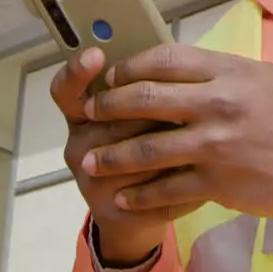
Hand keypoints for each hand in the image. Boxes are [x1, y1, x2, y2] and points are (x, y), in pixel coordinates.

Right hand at [50, 48, 203, 265]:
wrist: (134, 217)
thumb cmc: (146, 149)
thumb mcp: (139, 115)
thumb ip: (145, 90)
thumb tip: (171, 60)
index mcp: (82, 116)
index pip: (66, 89)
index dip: (77, 72)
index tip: (96, 54)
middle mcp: (78, 146)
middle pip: (112, 118)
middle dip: (154, 112)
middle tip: (188, 108)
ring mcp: (90, 181)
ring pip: (136, 152)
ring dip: (176, 145)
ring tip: (206, 139)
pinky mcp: (110, 210)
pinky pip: (153, 189)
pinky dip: (184, 181)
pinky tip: (206, 176)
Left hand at [80, 45, 272, 238]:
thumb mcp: (262, 80)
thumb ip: (220, 73)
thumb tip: (178, 69)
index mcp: (229, 71)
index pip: (164, 59)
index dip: (129, 66)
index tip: (111, 76)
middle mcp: (218, 103)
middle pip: (145, 98)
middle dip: (108, 106)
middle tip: (89, 112)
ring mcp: (215, 144)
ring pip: (147, 147)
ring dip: (112, 154)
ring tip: (89, 159)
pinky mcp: (217, 182)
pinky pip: (166, 187)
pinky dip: (139, 193)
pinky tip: (123, 195)